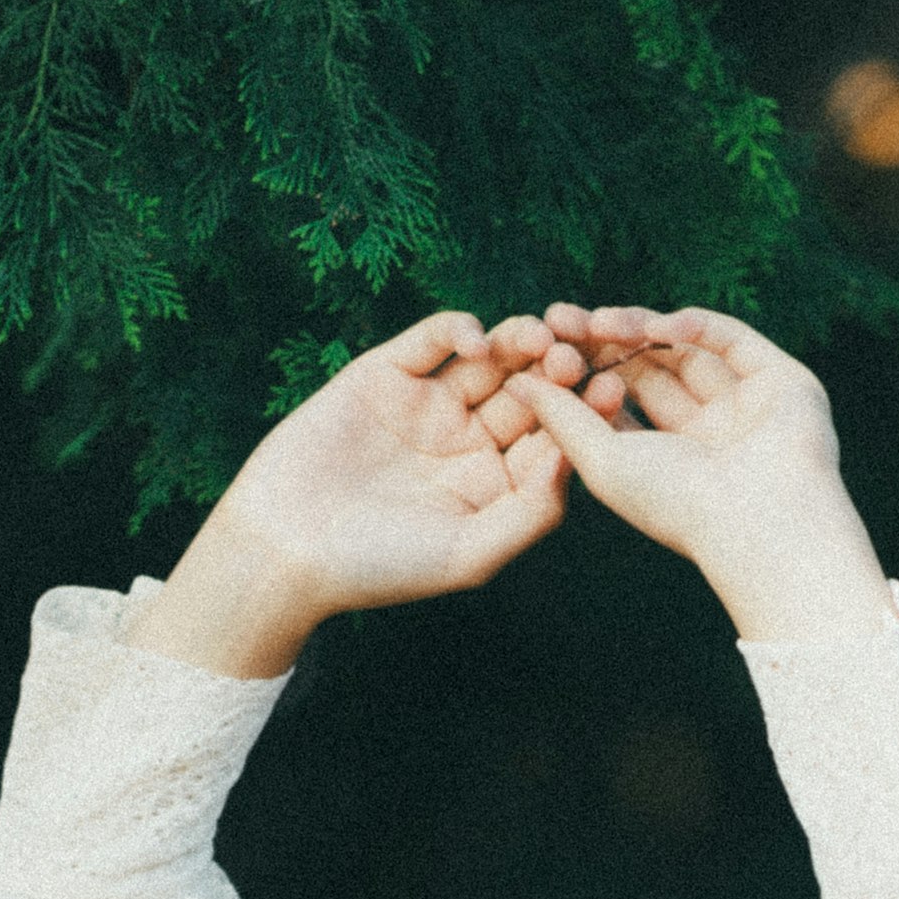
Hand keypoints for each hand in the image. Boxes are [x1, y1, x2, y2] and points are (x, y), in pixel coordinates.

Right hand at [127, 311, 600, 676]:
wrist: (285, 549)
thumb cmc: (379, 568)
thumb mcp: (470, 554)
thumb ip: (531, 512)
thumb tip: (576, 458)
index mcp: (498, 482)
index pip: (554, 437)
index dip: (585, 414)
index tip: (612, 395)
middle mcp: (470, 438)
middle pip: (530, 391)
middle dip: (557, 371)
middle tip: (577, 359)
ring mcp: (430, 403)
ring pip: (490, 359)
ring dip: (519, 342)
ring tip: (538, 339)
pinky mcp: (388, 374)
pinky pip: (433, 340)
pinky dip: (459, 330)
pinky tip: (478, 341)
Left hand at [503, 305, 897, 641]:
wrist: (761, 520)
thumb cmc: (677, 506)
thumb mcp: (603, 461)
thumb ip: (562, 419)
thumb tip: (515, 383)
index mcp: (664, 459)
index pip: (616, 402)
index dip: (578, 372)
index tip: (539, 347)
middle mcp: (705, 431)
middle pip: (645, 370)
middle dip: (601, 342)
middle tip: (559, 317)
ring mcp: (743, 404)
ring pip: (682, 349)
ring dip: (639, 329)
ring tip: (600, 320)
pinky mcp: (778, 380)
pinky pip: (730, 339)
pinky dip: (695, 325)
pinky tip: (659, 325)